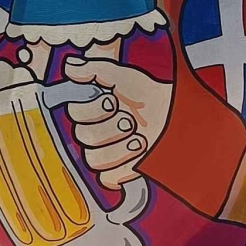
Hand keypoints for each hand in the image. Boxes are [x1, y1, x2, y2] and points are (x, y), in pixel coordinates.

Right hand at [64, 56, 170, 188]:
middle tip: (130, 121)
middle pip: (84, 138)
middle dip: (110, 128)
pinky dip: (123, 169)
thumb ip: (95, 69)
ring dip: (118, 149)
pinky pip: (108, 179)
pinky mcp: (118, 173)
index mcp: (90, 111)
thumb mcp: (124, 76)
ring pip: (94, 160)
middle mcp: (94, 133)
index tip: (112, 102)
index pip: (74, 115)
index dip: (93, 110)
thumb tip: (69, 66)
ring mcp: (105, 155)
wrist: (175, 114)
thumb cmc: (148, 94)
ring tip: (140, 139)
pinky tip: (140, 156)